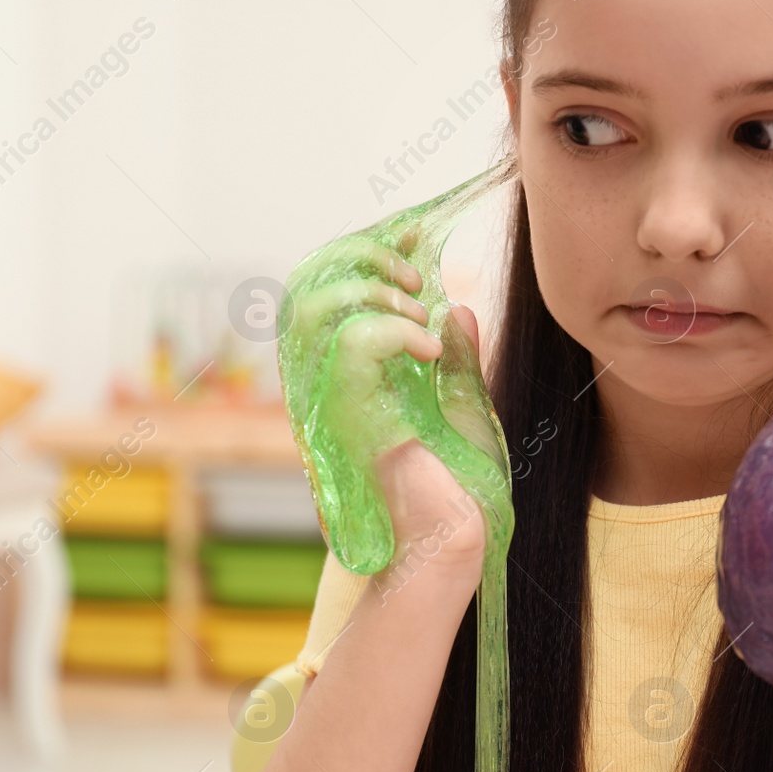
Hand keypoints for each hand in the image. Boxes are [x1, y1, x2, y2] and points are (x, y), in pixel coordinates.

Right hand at [277, 228, 486, 580]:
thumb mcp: (463, 403)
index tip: (418, 231)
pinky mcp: (344, 416)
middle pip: (309, 283)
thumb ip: (457, 357)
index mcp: (346, 375)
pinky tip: (431, 347)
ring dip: (374, 291)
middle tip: (417, 279)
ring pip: (316, 304)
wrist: (454, 540)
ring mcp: (326, 399)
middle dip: (366, 259)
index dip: (371, 247)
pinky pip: (351, 343)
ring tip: (419, 316)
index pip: (333, 288)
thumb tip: (456, 309)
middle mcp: (323, 382)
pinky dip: (394, 328)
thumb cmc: (456, 489)